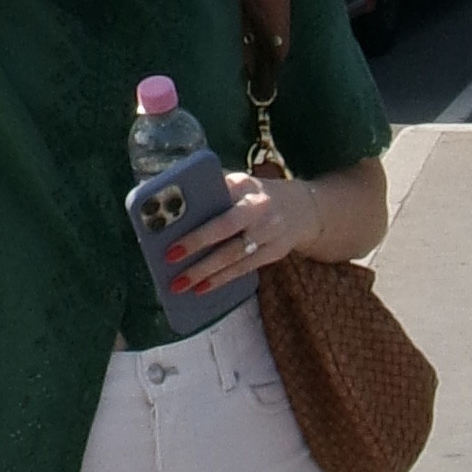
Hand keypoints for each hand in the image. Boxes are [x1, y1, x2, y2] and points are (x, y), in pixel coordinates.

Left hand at [165, 169, 311, 298]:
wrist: (301, 209)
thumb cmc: (254, 195)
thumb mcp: (239, 183)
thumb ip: (212, 188)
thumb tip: (170, 197)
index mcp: (246, 186)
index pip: (219, 200)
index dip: (198, 218)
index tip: (172, 232)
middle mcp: (260, 208)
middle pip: (227, 230)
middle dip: (197, 245)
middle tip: (169, 258)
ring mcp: (271, 233)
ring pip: (235, 255)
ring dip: (206, 271)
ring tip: (180, 283)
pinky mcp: (275, 253)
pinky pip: (244, 269)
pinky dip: (222, 279)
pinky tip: (202, 288)